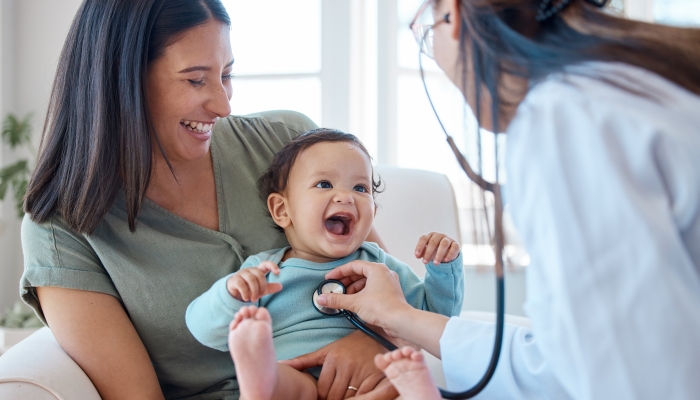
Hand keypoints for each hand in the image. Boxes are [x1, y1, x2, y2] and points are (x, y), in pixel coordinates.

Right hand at [226, 261, 282, 301]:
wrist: (234, 292)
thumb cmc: (249, 288)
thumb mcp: (261, 289)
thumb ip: (270, 287)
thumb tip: (281, 286)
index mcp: (258, 270)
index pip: (265, 264)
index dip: (272, 266)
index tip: (278, 272)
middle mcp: (250, 270)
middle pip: (259, 274)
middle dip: (261, 287)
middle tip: (260, 296)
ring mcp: (241, 273)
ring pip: (251, 279)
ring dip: (254, 291)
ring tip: (254, 299)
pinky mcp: (234, 279)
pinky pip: (241, 284)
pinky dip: (245, 293)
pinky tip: (246, 298)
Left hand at [280, 330, 397, 398]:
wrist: (377, 335)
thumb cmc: (348, 346)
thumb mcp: (326, 351)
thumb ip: (304, 360)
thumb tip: (282, 364)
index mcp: (333, 358)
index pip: (322, 390)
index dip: (321, 397)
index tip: (323, 397)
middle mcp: (346, 364)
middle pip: (334, 396)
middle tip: (335, 397)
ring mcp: (362, 371)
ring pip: (348, 399)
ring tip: (346, 394)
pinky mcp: (376, 376)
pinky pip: (364, 397)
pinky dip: (361, 399)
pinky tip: (358, 394)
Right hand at [318, 260, 411, 330]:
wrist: (401, 321)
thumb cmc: (381, 307)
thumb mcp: (355, 302)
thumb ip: (337, 299)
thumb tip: (321, 299)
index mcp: (376, 269)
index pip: (353, 266)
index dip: (339, 272)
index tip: (329, 279)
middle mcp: (384, 272)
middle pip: (360, 273)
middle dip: (346, 281)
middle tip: (335, 289)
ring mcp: (389, 282)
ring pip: (367, 281)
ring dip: (354, 288)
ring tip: (344, 298)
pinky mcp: (391, 292)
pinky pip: (373, 288)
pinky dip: (363, 293)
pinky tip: (355, 302)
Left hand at [414, 232, 459, 264]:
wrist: (448, 252)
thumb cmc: (435, 251)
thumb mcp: (427, 252)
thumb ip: (422, 253)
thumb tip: (417, 255)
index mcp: (430, 236)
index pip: (423, 238)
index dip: (420, 246)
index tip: (417, 256)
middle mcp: (439, 236)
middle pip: (433, 241)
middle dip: (428, 252)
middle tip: (425, 262)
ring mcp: (448, 239)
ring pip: (444, 244)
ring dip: (439, 254)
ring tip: (435, 263)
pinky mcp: (456, 244)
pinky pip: (454, 247)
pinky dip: (450, 254)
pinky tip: (445, 260)